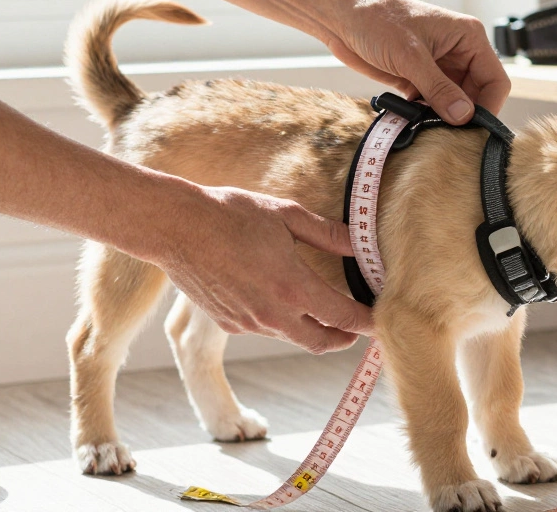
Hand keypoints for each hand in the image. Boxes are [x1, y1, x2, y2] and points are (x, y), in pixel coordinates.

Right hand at [157, 185, 372, 353]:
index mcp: (292, 286)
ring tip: (321, 308)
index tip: (381, 321)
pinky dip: (280, 319)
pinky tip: (277, 297)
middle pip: (321, 341)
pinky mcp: (229, 324)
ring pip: (292, 335)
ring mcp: (249, 323)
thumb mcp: (286, 216)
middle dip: (344, 338)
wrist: (176, 228)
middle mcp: (272, 313)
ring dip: (311, 327)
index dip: (367, 322)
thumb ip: (327, 234)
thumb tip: (361, 243)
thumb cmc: (230, 214)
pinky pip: (265, 328)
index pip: (344, 317)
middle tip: (357, 329)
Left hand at [325, 0, 510, 123]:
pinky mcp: (418, 80)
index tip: (472, 130)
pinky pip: (432, 106)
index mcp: (468, 38)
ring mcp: (438, 68)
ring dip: (443, 118)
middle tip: (447, 135)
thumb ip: (439, 88)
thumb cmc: (376, 19)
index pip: (495, 80)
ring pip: (454, 104)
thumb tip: (464, 116)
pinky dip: (425, 117)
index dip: (488, 107)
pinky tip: (413, 123)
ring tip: (427, 129)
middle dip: (464, 117)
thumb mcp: (410, 56)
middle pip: (477, 96)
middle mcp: (459, 53)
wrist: (342, 15)